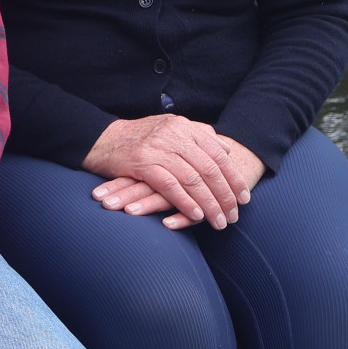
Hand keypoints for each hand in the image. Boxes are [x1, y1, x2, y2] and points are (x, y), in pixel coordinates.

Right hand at [84, 117, 261, 229]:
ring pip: (193, 179)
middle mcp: (175, 135)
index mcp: (185, 127)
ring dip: (209, 204)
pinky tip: (195, 216)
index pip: (218, 154)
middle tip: (234, 215)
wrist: (103, 139)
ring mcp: (159, 149)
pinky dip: (185, 202)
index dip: (233, 177)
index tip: (244, 197)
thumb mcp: (172, 128)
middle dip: (225, 195)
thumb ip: (199, 135)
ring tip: (218, 222)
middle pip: (209, 168)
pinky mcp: (143, 164)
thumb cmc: (140, 138)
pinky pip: (170, 186)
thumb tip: (226, 147)